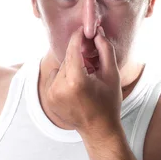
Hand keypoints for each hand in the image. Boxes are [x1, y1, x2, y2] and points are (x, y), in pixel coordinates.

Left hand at [43, 25, 122, 139]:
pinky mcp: (48, 99)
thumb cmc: (109, 103)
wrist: (98, 130)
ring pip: (59, 68)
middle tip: (91, 66)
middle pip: (67, 59)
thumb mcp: (112, 75)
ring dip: (70, 68)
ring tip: (84, 82)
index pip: (72, 50)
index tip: (82, 29)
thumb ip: (105, 51)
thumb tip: (97, 33)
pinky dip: (63, 78)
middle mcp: (59, 87)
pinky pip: (54, 78)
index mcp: (76, 81)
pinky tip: (75, 89)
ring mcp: (51, 94)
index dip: (77, 37)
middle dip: (78, 58)